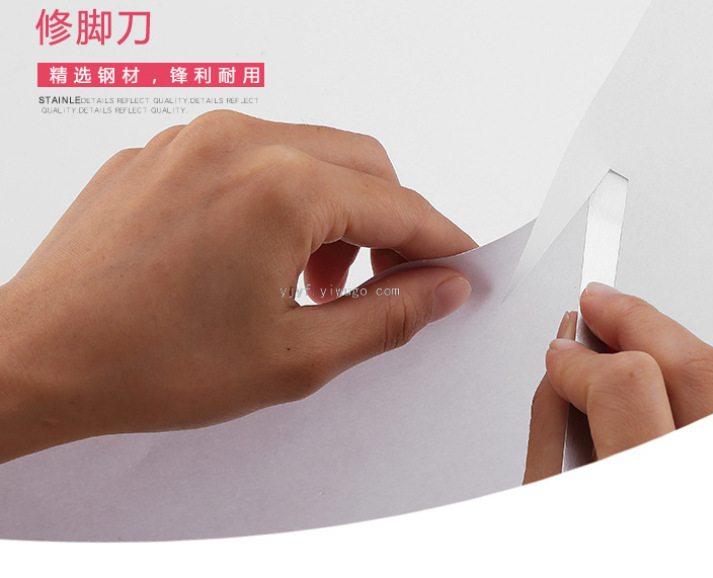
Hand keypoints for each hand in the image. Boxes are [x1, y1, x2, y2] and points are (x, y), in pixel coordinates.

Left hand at [0, 111, 475, 462]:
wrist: (36, 356)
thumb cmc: (149, 363)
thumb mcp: (294, 357)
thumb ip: (386, 316)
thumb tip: (443, 288)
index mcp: (282, 187)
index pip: (399, 206)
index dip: (440, 241)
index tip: (460, 266)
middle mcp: (240, 141)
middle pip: (362, 163)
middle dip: (389, 222)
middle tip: (386, 282)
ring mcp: (194, 139)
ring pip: (308, 153)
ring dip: (335, 208)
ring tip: (314, 280)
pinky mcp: (162, 151)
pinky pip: (250, 156)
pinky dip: (280, 196)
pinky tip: (259, 254)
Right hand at [524, 283, 712, 482]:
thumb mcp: (547, 501)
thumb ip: (550, 426)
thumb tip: (561, 363)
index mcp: (642, 485)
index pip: (625, 385)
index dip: (582, 357)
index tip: (560, 354)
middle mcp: (705, 473)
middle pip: (690, 365)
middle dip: (634, 320)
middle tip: (596, 304)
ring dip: (668, 339)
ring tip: (626, 324)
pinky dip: (693, 372)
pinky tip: (661, 365)